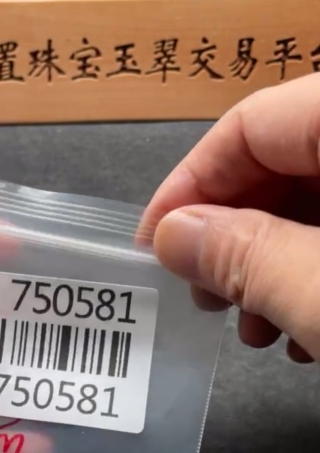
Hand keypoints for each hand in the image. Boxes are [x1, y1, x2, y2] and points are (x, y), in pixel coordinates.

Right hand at [139, 74, 319, 363]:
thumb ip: (247, 257)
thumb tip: (173, 235)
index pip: (251, 122)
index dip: (190, 186)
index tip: (150, 248)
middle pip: (283, 160)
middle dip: (233, 236)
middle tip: (204, 299)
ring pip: (318, 198)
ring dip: (272, 265)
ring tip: (256, 330)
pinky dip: (315, 271)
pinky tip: (304, 330)